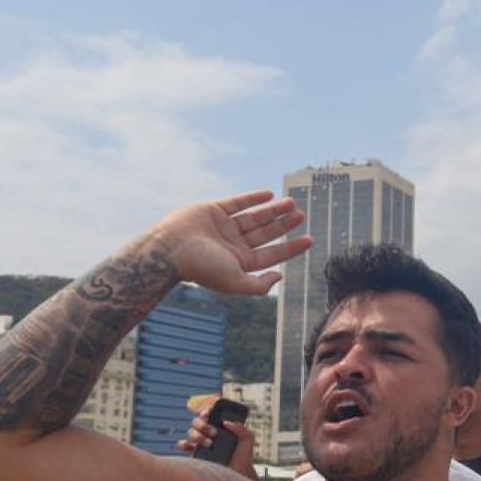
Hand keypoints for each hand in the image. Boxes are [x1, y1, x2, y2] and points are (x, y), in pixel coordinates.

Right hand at [149, 190, 312, 296]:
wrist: (170, 249)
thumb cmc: (202, 268)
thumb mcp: (234, 282)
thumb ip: (258, 285)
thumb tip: (280, 277)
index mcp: (238, 263)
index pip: (271, 255)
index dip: (291, 247)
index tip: (309, 239)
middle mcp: (232, 245)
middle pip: (265, 234)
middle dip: (284, 225)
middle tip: (302, 215)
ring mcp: (223, 227)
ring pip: (254, 217)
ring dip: (273, 210)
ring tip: (292, 203)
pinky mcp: (213, 211)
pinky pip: (237, 203)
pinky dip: (252, 199)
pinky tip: (269, 195)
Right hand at [179, 398, 258, 479]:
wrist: (237, 474)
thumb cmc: (243, 456)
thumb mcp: (248, 439)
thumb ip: (241, 428)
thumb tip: (226, 422)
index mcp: (220, 426)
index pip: (210, 413)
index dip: (207, 409)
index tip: (209, 412)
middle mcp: (208, 432)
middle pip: (198, 421)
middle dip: (203, 424)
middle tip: (214, 432)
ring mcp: (201, 443)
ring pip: (191, 432)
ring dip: (197, 435)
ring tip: (209, 444)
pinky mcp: (195, 454)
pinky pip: (184, 445)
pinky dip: (183, 444)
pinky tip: (189, 446)